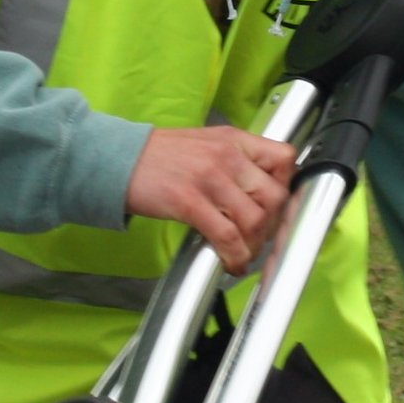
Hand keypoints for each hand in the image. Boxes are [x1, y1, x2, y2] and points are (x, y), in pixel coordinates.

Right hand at [124, 126, 296, 272]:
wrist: (116, 159)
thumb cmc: (158, 156)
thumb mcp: (204, 144)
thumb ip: (234, 160)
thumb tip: (259, 191)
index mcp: (233, 140)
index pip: (284, 158)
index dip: (287, 187)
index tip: (278, 207)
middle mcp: (226, 156)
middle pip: (274, 196)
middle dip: (273, 226)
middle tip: (260, 238)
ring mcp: (209, 178)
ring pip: (255, 220)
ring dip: (254, 246)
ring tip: (243, 254)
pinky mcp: (190, 201)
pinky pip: (227, 236)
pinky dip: (234, 256)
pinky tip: (230, 262)